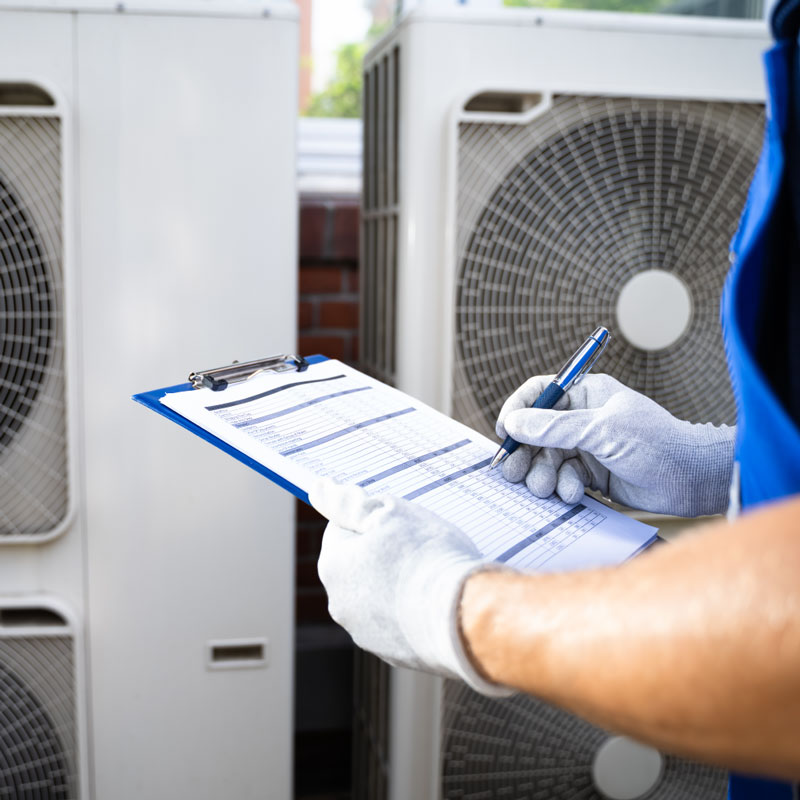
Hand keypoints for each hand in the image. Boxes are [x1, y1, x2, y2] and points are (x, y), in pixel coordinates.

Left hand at [309, 478, 511, 695]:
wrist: (464, 618)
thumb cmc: (427, 558)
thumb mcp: (389, 513)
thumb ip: (349, 502)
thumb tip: (319, 489)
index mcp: (333, 566)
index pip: (341, 528)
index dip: (371, 518)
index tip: (397, 520)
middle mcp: (342, 604)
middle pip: (360, 564)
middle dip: (384, 552)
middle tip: (419, 544)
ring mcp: (368, 634)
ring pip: (381, 595)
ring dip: (400, 583)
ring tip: (434, 575)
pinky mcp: (397, 656)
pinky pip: (403, 623)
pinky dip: (416, 611)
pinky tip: (439, 602)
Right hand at [496, 374, 734, 516]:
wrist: (692, 480)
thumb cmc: (656, 443)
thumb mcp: (602, 430)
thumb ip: (554, 427)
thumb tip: (514, 423)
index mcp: (586, 394)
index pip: (539, 392)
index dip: (518, 409)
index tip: (505, 431)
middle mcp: (582, 418)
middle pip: (536, 432)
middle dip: (525, 452)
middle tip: (513, 472)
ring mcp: (586, 447)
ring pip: (547, 459)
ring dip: (542, 475)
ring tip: (545, 488)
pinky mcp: (592, 474)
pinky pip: (563, 479)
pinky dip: (563, 487)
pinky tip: (574, 493)